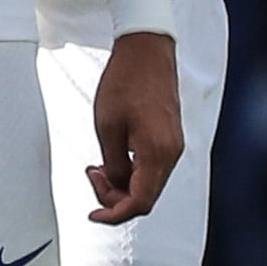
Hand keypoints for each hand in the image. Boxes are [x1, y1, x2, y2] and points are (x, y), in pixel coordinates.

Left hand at [84, 28, 182, 222]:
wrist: (147, 50)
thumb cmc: (125, 82)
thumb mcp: (107, 127)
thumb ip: (113, 164)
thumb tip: (117, 185)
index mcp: (157, 154)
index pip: (139, 203)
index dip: (114, 214)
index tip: (93, 215)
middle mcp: (171, 153)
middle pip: (145, 197)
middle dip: (115, 197)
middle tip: (92, 176)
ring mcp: (173, 145)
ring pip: (149, 184)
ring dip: (123, 184)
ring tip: (98, 166)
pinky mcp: (170, 137)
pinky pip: (153, 168)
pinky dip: (133, 171)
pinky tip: (114, 158)